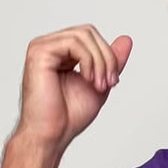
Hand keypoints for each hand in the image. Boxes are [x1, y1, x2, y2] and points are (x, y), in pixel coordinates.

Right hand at [14, 25, 133, 154]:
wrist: (51, 135)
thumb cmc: (68, 117)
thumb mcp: (99, 84)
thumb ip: (110, 62)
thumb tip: (127, 39)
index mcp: (62, 53)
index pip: (91, 38)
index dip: (108, 56)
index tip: (113, 82)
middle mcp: (51, 47)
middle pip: (88, 32)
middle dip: (106, 57)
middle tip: (109, 83)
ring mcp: (42, 47)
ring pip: (83, 35)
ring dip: (99, 61)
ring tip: (99, 86)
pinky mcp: (40, 52)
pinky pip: (73, 43)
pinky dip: (88, 61)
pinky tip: (87, 80)